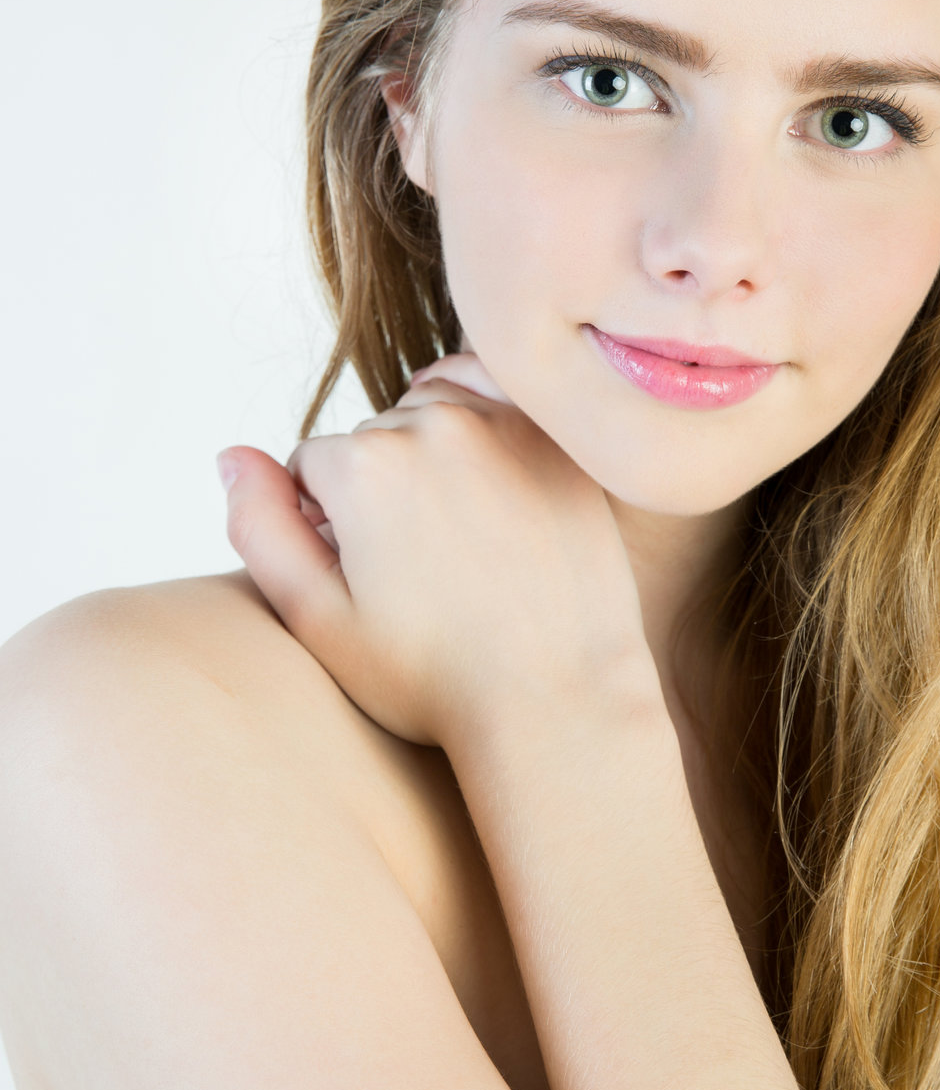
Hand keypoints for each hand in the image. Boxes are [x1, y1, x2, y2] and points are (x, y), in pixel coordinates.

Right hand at [216, 354, 654, 747]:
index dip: (324, 526)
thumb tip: (230, 455)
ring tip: (452, 535)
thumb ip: (259, 528)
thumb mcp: (319, 619)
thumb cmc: (433, 676)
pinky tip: (480, 471)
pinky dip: (476, 416)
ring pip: (429, 411)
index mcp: (363, 466)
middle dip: (378, 489)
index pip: (310, 469)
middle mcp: (432, 424)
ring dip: (427, 453)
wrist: (558, 696)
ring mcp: (503, 424)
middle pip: (372, 437)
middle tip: (416, 568)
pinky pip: (493, 393)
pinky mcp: (555, 438)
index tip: (364, 577)